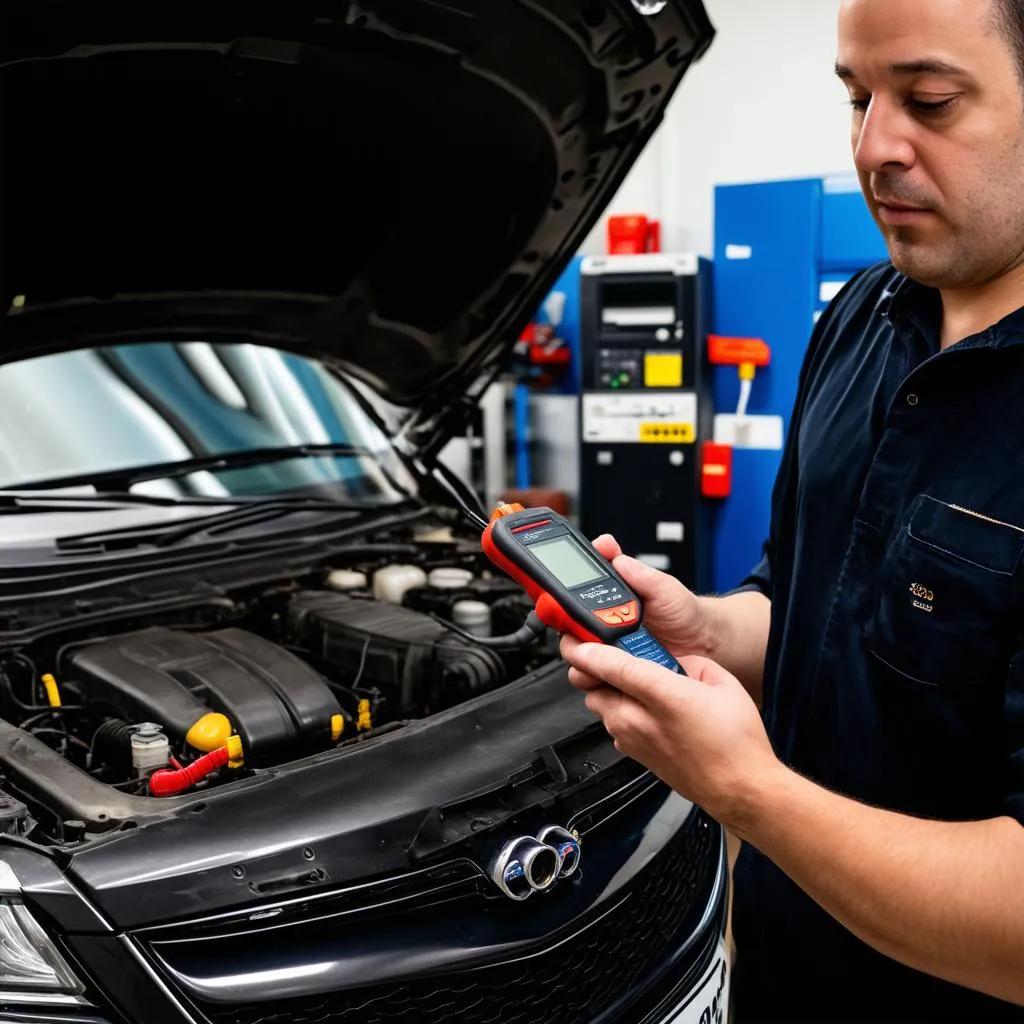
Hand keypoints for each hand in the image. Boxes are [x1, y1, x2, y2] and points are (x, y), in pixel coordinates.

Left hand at [560, 633, 779, 827]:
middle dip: (597, 669)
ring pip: (600, 706)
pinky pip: (614, 725)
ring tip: (639, 685)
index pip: (610, 666)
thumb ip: (690, 662)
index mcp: (662, 695)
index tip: (575, 638)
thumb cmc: (736, 742)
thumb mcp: (722, 683)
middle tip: (616, 657)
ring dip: (610, 691)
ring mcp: (633, 741)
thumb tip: (673, 659)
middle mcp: (639, 720)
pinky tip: (648, 711)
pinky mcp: (634, 755)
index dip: (587, 650)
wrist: (742, 790)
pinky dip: (621, 713)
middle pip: (593, 686)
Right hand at [569, 535, 710, 691]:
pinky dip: (594, 678)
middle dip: (567, 629)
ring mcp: (607, 649)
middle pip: (565, 625)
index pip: (573, 588)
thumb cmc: (684, 613)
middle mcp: (602, 621)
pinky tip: (608, 676)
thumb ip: (639, 573)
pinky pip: (593, 676)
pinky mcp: (614, 673)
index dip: (561, 590)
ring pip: (576, 655)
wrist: (704, 645)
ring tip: (597, 657)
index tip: (559, 592)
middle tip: (579, 632)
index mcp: (609, 596)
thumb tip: (615, 557)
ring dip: (580, 657)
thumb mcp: (664, 586)